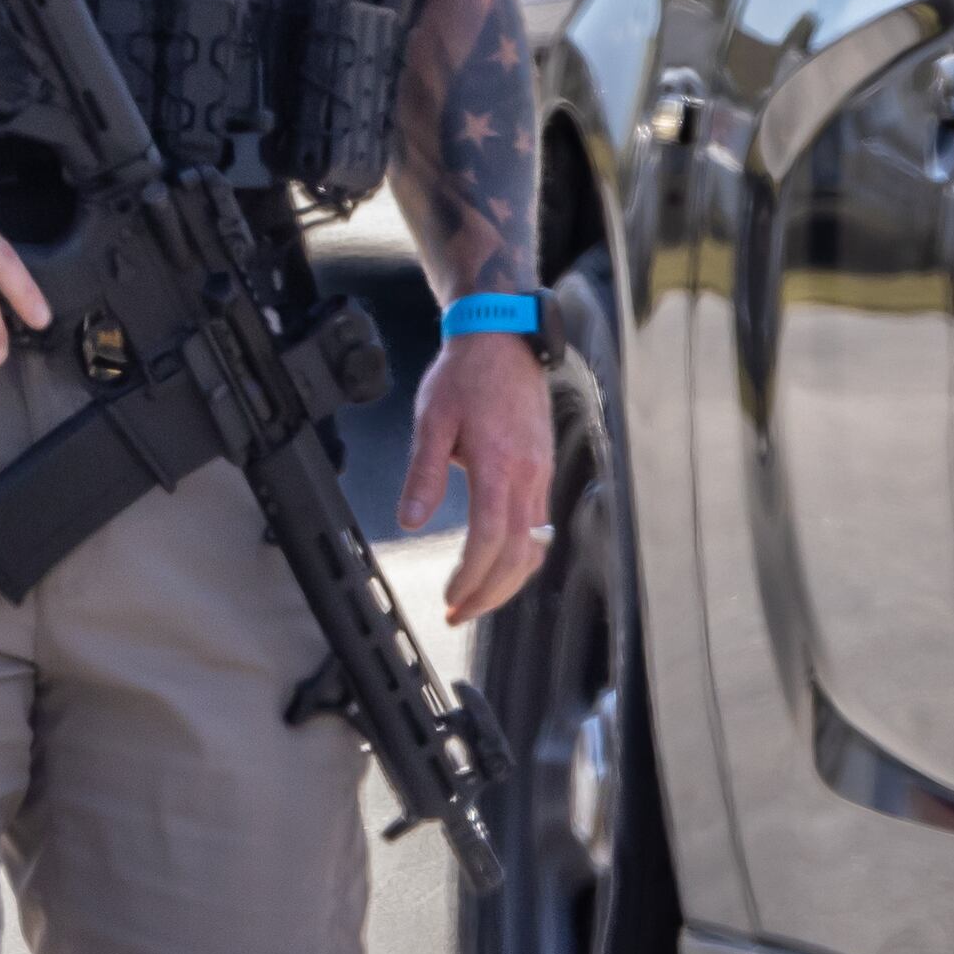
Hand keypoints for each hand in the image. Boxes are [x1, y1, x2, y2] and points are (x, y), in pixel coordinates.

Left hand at [398, 331, 554, 623]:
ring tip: (477, 599)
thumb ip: (423, 474)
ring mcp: (540, 473)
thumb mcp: (432, 420)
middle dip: (490, 594)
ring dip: (508, 581)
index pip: (491, 539)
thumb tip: (410, 521)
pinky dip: (522, 556)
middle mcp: (528, 474)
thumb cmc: (466, 375)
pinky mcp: (543, 469)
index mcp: (498, 464)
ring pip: (535, 546)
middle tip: (460, 613)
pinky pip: (540, 527)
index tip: (451, 598)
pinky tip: (501, 565)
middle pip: (519, 555)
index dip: (472, 577)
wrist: (502, 340)